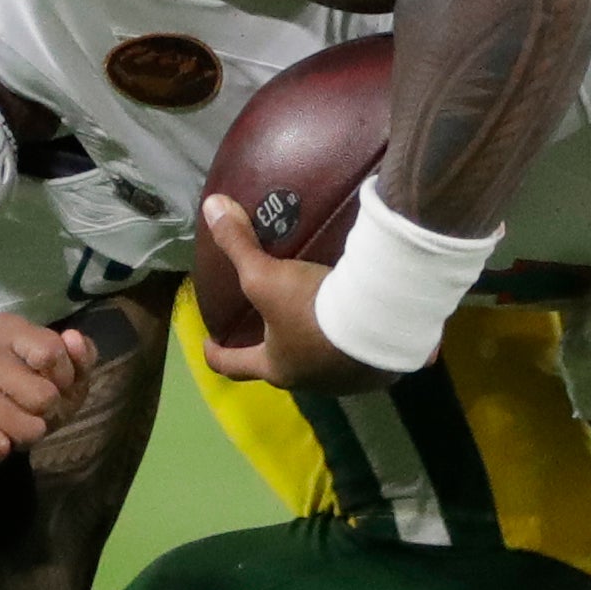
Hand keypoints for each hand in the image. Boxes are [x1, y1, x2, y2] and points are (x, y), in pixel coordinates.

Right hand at [0, 313, 99, 463]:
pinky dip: (2, 449)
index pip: (53, 351)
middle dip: (47, 413)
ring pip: (26, 426)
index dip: (65, 379)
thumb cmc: (21, 393)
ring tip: (12, 426)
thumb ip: (79, 357)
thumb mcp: (60, 375)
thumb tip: (74, 339)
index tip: (54, 384)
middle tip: (30, 411)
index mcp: (7, 328)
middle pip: (44, 395)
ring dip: (28, 435)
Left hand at [197, 195, 395, 393]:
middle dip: (274, 348)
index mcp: (275, 367)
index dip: (217, 354)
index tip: (210, 344)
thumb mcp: (267, 275)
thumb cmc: (311, 308)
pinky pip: (360, 360)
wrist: (381, 322)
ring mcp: (344, 382)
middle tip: (271, 321)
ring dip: (316, 347)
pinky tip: (360, 324)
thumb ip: (238, 244)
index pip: (233, 366)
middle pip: (281, 368)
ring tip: (319, 318)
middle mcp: (307, 381)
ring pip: (322, 365)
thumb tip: (210, 206)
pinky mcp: (377, 374)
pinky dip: (354, 345)